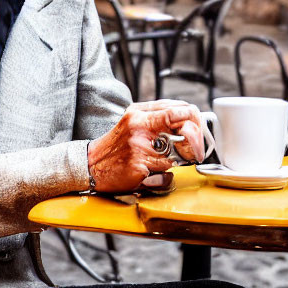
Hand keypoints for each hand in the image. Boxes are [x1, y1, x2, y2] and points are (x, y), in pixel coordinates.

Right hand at [87, 100, 205, 192]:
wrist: (90, 165)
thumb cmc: (115, 145)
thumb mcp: (133, 120)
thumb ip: (157, 115)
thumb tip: (186, 115)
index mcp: (139, 113)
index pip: (179, 110)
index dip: (194, 121)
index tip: (197, 130)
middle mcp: (140, 126)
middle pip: (184, 128)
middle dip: (194, 142)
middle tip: (194, 150)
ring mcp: (139, 147)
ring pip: (176, 155)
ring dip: (173, 162)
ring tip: (158, 163)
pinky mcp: (139, 167)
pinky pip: (166, 175)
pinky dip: (163, 177)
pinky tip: (149, 174)